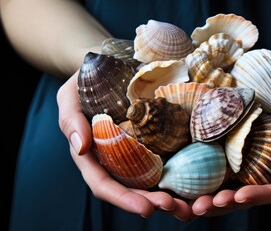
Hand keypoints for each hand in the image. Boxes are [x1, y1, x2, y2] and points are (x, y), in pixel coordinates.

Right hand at [57, 71, 191, 219]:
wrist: (107, 62)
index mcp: (92, 156)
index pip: (104, 184)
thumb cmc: (84, 80)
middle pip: (133, 189)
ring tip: (192, 206)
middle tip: (176, 207)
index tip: (145, 208)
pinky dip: (184, 175)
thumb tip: (81, 147)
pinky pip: (170, 160)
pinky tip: (201, 183)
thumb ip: (71, 120)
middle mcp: (115, 159)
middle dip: (153, 203)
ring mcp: (136, 151)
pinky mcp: (155, 139)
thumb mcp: (70, 95)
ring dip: (172, 197)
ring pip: (153, 181)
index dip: (124, 199)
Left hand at [190, 56, 270, 217]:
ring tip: (183, 205)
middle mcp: (266, 165)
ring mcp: (245, 159)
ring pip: (227, 189)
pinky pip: (212, 168)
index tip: (239, 195)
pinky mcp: (227, 148)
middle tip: (200, 206)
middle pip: (248, 196)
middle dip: (224, 204)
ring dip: (206, 200)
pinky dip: (195, 179)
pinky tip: (175, 185)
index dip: (260, 195)